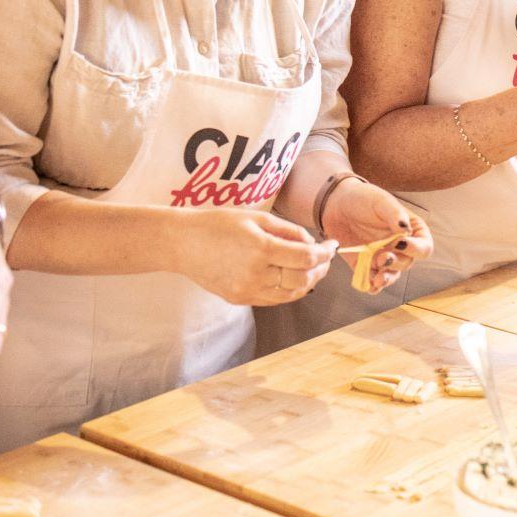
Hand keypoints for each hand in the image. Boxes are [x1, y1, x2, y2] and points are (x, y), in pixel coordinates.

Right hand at [168, 209, 336, 305]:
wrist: (183, 243)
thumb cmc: (219, 224)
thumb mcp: (256, 218)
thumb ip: (288, 231)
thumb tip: (312, 244)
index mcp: (261, 249)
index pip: (306, 258)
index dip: (325, 253)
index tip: (333, 245)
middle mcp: (255, 274)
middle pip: (302, 279)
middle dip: (320, 269)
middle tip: (326, 258)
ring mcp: (247, 290)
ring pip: (291, 294)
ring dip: (308, 282)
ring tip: (314, 269)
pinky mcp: (240, 299)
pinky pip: (274, 299)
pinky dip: (289, 290)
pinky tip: (293, 278)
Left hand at [320, 178, 432, 293]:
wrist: (337, 204)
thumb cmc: (364, 198)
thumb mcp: (380, 201)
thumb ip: (394, 214)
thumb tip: (405, 230)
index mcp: (411, 230)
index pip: (424, 247)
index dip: (416, 249)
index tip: (401, 243)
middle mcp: (400, 247)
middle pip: (406, 263)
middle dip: (396, 263)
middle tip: (383, 258)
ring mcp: (383, 258)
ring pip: (391, 275)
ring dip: (386, 279)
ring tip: (378, 279)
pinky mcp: (365, 266)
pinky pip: (371, 281)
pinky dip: (371, 285)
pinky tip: (368, 284)